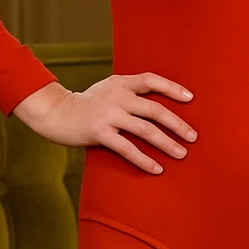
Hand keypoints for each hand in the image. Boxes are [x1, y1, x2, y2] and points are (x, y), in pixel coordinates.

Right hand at [12, 73, 197, 174]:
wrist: (55, 113)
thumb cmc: (87, 103)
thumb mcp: (108, 89)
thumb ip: (130, 92)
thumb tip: (159, 103)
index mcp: (121, 83)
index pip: (152, 80)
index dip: (172, 88)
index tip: (190, 98)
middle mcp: (117, 96)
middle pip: (155, 109)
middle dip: (177, 124)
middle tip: (193, 137)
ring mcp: (108, 115)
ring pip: (145, 130)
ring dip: (166, 143)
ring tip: (181, 154)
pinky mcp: (99, 132)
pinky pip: (127, 148)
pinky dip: (144, 159)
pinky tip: (157, 168)